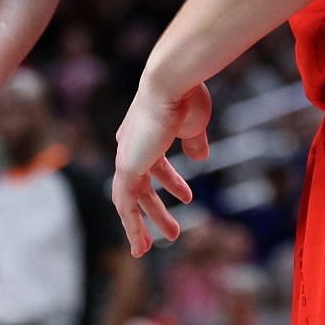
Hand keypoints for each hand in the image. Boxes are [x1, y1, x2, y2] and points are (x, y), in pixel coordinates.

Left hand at [110, 79, 210, 256]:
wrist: (170, 83)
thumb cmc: (184, 97)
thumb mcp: (194, 125)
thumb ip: (194, 143)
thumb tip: (200, 158)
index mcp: (145, 133)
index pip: (153, 164)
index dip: (170, 182)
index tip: (187, 198)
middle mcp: (131, 145)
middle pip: (142, 186)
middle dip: (158, 210)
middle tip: (174, 232)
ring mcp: (127, 157)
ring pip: (132, 200)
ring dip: (146, 224)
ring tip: (167, 243)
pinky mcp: (126, 168)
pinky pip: (124, 204)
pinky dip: (131, 225)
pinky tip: (139, 242)